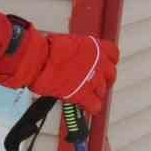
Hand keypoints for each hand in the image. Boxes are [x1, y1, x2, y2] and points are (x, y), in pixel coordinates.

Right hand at [0, 27, 119, 114]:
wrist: (37, 60)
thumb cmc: (44, 49)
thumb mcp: (65, 42)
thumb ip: (75, 52)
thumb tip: (71, 57)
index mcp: (95, 47)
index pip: (113, 54)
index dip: (107, 61)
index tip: (100, 65)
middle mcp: (99, 63)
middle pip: (110, 75)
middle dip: (102, 80)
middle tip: (92, 83)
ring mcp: (94, 80)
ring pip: (102, 91)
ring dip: (94, 93)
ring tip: (84, 94)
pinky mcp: (84, 95)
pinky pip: (95, 105)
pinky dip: (91, 107)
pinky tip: (84, 107)